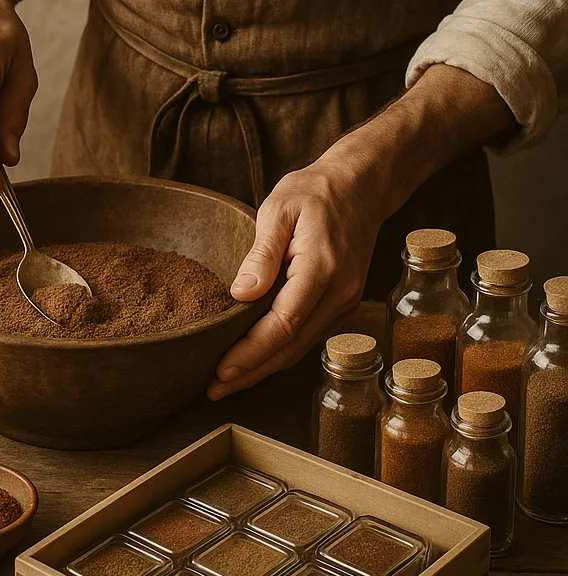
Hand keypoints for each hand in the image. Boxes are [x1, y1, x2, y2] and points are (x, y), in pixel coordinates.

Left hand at [207, 155, 381, 399]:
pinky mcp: (343, 303)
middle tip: (213, 390)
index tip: (221, 370)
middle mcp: (340, 292)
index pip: (283, 323)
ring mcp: (345, 300)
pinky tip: (255, 361)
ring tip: (227, 383)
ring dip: (263, 369)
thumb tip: (241, 295)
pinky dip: (279, 353)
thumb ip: (261, 254)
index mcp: (322, 267)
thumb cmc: (314, 192)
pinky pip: (307, 336)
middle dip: (251, 373)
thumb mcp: (279, 209)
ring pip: (300, 347)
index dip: (251, 352)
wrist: (362, 186)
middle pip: (291, 346)